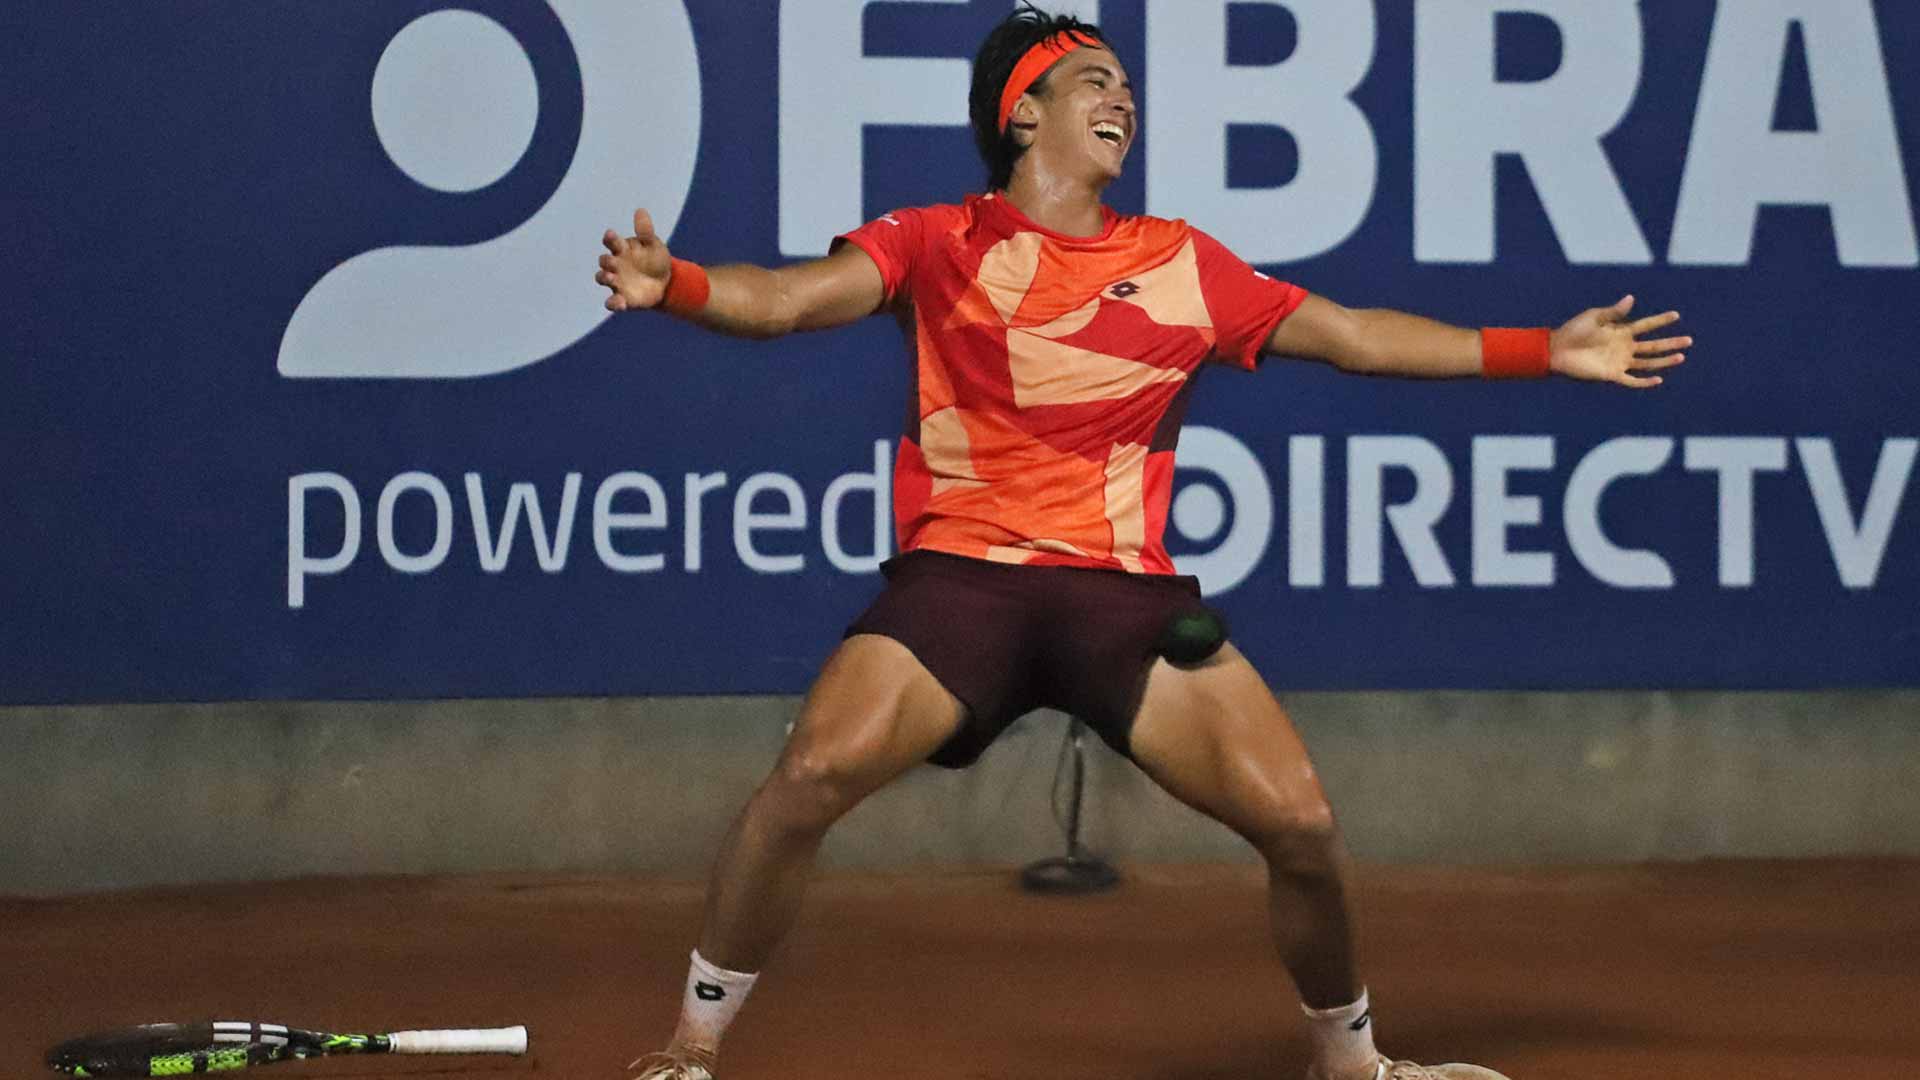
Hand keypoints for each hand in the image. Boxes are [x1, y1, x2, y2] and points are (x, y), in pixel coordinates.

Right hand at [596, 208, 673, 311]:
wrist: (667, 283)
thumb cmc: (655, 260)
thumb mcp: (653, 245)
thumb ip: (646, 231)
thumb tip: (640, 210)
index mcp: (623, 250)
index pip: (612, 242)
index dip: (610, 239)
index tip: (610, 235)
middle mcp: (616, 265)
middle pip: (604, 261)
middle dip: (606, 261)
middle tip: (612, 262)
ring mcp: (617, 282)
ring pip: (603, 279)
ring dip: (604, 278)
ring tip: (611, 278)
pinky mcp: (623, 298)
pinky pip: (613, 302)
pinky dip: (614, 303)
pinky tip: (620, 303)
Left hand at [1550, 295, 1689, 388]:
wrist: (1557, 350)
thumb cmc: (1574, 330)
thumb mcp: (1594, 317)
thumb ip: (1614, 311)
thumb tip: (1631, 298)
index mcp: (1620, 330)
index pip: (1646, 325)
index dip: (1660, 321)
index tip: (1676, 315)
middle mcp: (1624, 346)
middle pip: (1653, 345)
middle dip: (1671, 343)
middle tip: (1689, 340)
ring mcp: (1619, 361)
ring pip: (1648, 362)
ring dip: (1664, 361)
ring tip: (1681, 357)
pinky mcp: (1612, 374)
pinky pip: (1632, 380)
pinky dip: (1645, 381)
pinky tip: (1658, 379)